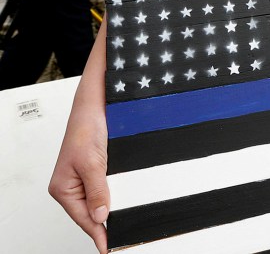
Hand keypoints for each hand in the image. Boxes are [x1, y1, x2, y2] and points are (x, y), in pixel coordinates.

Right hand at [49, 23, 109, 253]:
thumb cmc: (86, 127)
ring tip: (130, 224)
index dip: (98, 233)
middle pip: (92, 214)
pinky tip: (130, 202)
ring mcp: (88, 179)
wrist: (96, 104)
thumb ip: (97, 189)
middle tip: (126, 237)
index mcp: (64, 188)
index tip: (110, 246)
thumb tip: (101, 215)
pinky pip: (110, 189)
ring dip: (115, 211)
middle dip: (108, 225)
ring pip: (102, 203)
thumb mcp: (92, 161)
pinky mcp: (101, 171)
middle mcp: (75, 187)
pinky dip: (119, 196)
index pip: (83, 218)